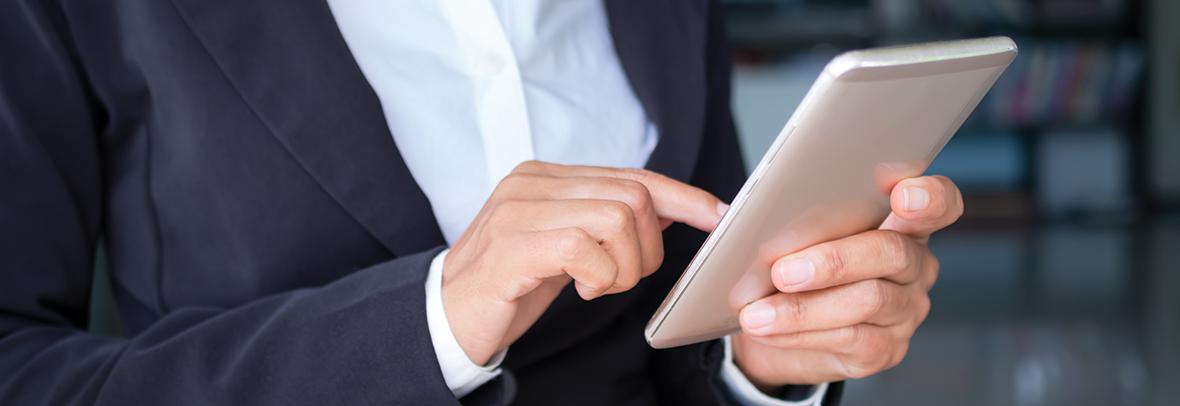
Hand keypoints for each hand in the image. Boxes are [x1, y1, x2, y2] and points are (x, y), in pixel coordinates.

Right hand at [442, 161, 724, 364]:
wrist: (447, 316)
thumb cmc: (511, 283)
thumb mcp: (566, 245)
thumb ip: (604, 220)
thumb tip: (670, 209)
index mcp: (546, 176)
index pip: (631, 175)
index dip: (681, 195)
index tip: (717, 215)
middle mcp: (532, 182)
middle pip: (634, 197)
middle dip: (647, 248)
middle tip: (621, 277)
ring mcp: (519, 210)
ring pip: (618, 219)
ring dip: (625, 266)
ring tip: (597, 284)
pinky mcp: (512, 245)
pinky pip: (587, 249)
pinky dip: (600, 277)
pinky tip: (581, 289)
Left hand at [731, 175, 962, 387]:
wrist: (776, 325)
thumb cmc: (792, 261)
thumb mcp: (797, 231)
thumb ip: (806, 216)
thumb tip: (774, 210)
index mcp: (904, 222)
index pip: (940, 203)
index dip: (929, 196)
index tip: (902, 192)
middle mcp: (915, 265)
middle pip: (892, 253)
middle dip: (834, 259)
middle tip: (782, 268)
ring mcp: (905, 309)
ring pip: (867, 300)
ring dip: (803, 306)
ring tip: (756, 309)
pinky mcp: (884, 349)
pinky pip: (848, 339)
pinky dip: (800, 332)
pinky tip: (767, 328)